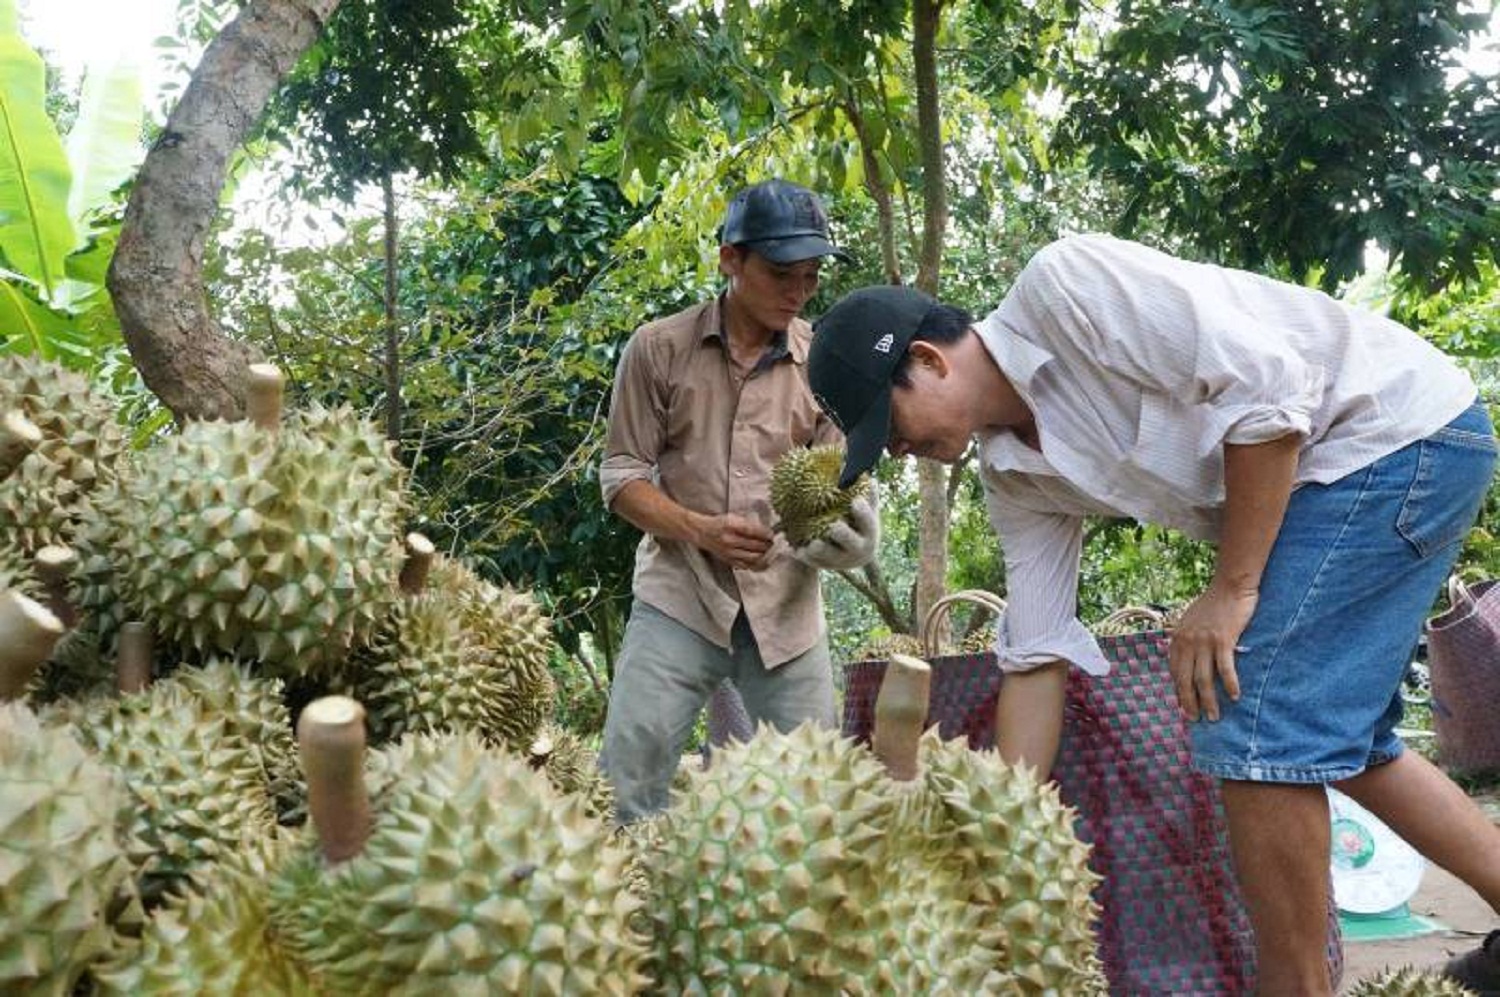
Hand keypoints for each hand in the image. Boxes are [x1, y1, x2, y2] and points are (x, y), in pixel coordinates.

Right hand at [697, 512, 774, 569]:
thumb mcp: (733, 517)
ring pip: (753, 557)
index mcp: (731, 526)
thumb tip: (765, 530)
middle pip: (755, 546)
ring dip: (764, 555)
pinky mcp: (729, 560)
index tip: (772, 535)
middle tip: (772, 543)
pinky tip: (762, 562)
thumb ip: (748, 523)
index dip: (766, 534)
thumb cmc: (719, 523)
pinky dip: (756, 565)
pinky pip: (746, 566)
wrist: (702, 532)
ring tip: (768, 551)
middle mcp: (730, 540)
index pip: (754, 531)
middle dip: (767, 545)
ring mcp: (730, 552)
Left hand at [791, 493, 879, 569]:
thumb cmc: (860, 525)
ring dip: (821, 551)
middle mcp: (858, 549)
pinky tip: (794, 549)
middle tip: (834, 526)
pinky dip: (805, 557)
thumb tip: (871, 478)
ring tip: (811, 544)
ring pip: (831, 557)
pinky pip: (815, 562)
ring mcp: (842, 560)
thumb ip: (869, 496)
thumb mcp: (868, 512)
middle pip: (852, 543)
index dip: (863, 514)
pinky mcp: (827, 565)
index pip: (869, 523)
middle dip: (844, 535)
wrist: (857, 554)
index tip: (855, 501)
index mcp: (869, 533)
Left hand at [1168, 581, 1253, 721]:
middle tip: (1196, 720)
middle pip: (1186, 679)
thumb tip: (1185, 659)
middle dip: (1190, 702)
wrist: (1230, 585)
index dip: (1179, 691)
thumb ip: (1186, 639)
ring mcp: (1204, 641)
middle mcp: (1187, 641)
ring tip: (1214, 716)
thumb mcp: (1191, 621)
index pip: (1174, 671)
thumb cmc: (1214, 604)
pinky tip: (1235, 696)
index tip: (1184, 707)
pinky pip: (1225, 668)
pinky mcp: (1223, 640)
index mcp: (1178, 638)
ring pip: (1204, 679)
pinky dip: (1229, 684)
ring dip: (1209, 700)